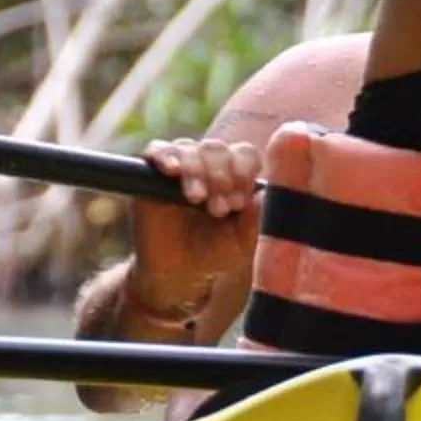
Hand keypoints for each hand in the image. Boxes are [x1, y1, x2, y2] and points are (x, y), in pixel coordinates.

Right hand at [125, 137, 262, 325]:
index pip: (245, 155)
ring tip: (196, 199)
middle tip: (218, 208)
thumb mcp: (242, 241)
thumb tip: (268, 193)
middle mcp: (209, 164)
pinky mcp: (151, 173)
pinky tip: (171, 171)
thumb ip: (257, 218)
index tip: (239, 202)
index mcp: (235, 174)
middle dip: (220, 176)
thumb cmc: (215, 253)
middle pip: (217, 149)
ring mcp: (180, 165)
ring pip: (189, 148)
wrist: (177, 272)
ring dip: (196, 170)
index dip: (244, 172)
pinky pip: (156, 151)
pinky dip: (164, 155)